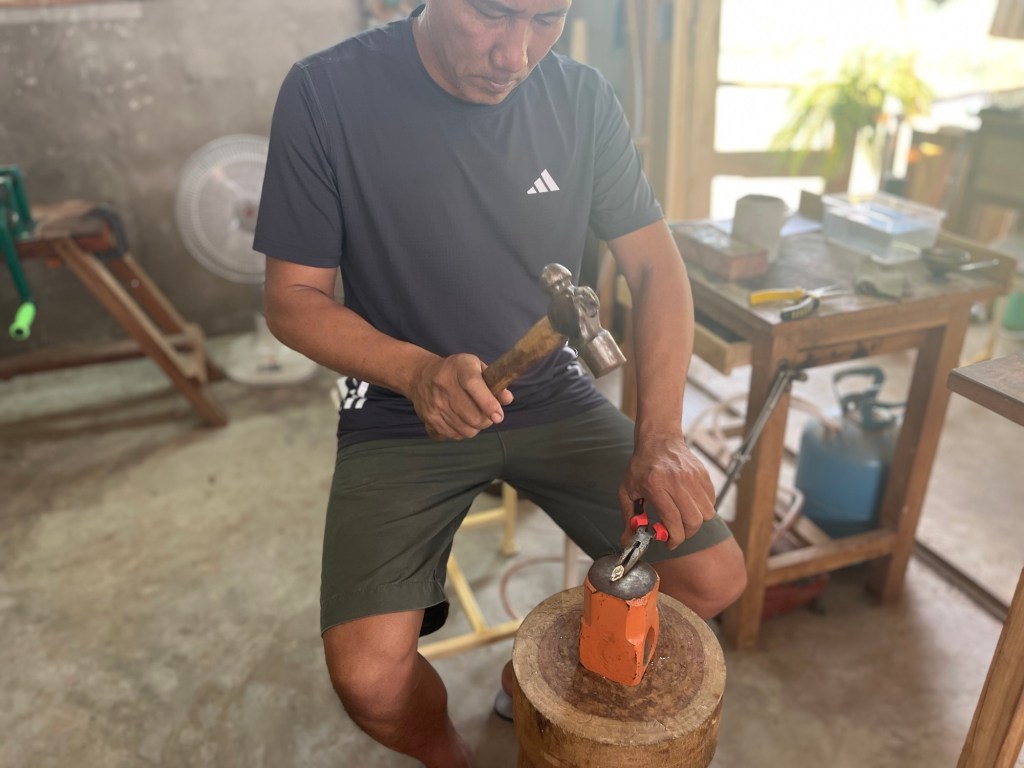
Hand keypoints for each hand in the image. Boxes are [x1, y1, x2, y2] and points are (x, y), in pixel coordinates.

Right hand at [408, 353, 513, 439]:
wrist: (420, 376)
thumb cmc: (455, 371)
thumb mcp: (475, 367)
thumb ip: (494, 381)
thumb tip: (507, 399)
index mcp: (459, 368)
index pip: (473, 385)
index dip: (488, 403)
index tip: (498, 416)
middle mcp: (444, 386)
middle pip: (472, 415)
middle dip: (486, 420)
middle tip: (488, 416)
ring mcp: (435, 404)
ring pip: (465, 429)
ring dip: (475, 427)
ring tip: (474, 417)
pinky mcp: (429, 419)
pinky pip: (453, 435)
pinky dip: (462, 432)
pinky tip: (461, 421)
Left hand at [619, 431, 715, 549]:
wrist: (658, 439)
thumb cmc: (641, 467)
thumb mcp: (627, 490)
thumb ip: (629, 517)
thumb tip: (627, 540)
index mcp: (656, 486)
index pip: (673, 520)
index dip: (673, 538)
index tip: (668, 543)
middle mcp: (677, 482)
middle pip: (693, 520)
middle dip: (686, 534)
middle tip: (677, 533)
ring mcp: (693, 477)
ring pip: (707, 513)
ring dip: (696, 522)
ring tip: (683, 518)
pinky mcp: (703, 474)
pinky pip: (711, 500)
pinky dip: (704, 508)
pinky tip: (690, 505)